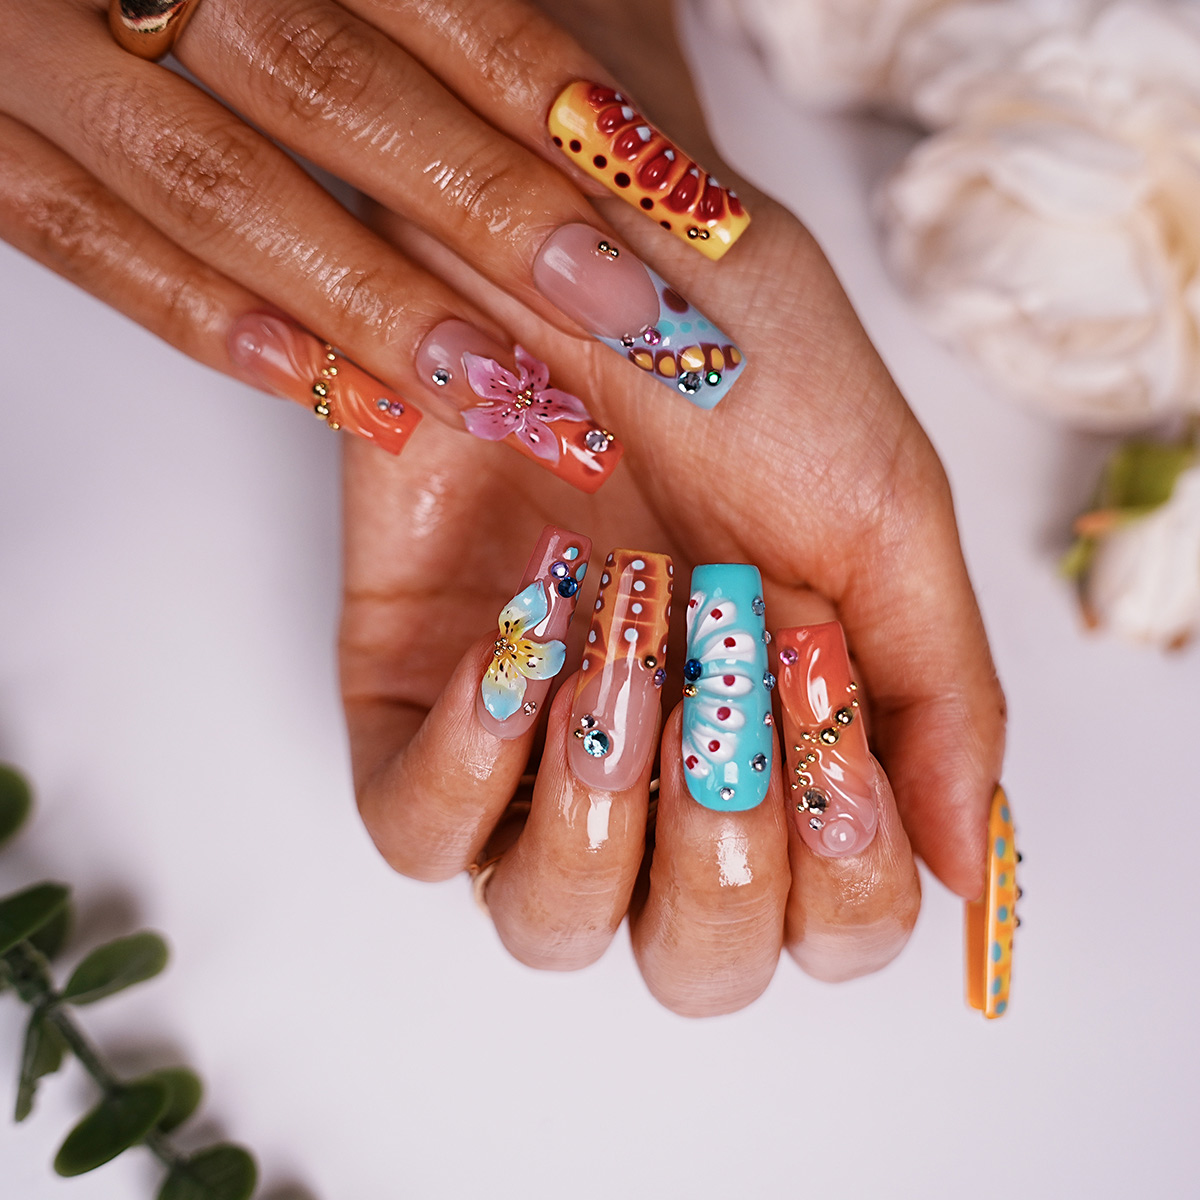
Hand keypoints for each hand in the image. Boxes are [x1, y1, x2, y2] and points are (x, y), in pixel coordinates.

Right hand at [3, 0, 746, 486]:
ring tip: (499, 389)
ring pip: (213, 182)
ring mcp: (37, 48)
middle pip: (329, 87)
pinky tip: (345, 401)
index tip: (672, 202)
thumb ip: (454, 15)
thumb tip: (606, 100)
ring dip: (369, 300)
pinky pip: (78, 239)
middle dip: (485, 209)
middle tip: (619, 313)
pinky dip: (214, 325)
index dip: (547, 97)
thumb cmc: (279, 0)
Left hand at [339, 6, 1004, 1016]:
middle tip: (728, 675)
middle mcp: (667, 772)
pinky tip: (519, 648)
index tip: (823, 686)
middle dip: (724, 853)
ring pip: (552, 925)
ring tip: (624, 646)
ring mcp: (534, 753)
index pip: (830, 925)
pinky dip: (471, 770)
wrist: (582, 253)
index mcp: (790, 744)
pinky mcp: (416, 707)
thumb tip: (967, 868)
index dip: (839, 863)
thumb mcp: (884, 520)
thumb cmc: (743, 369)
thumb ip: (939, 701)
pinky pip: (418, 836)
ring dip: (603, 812)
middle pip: (694, 962)